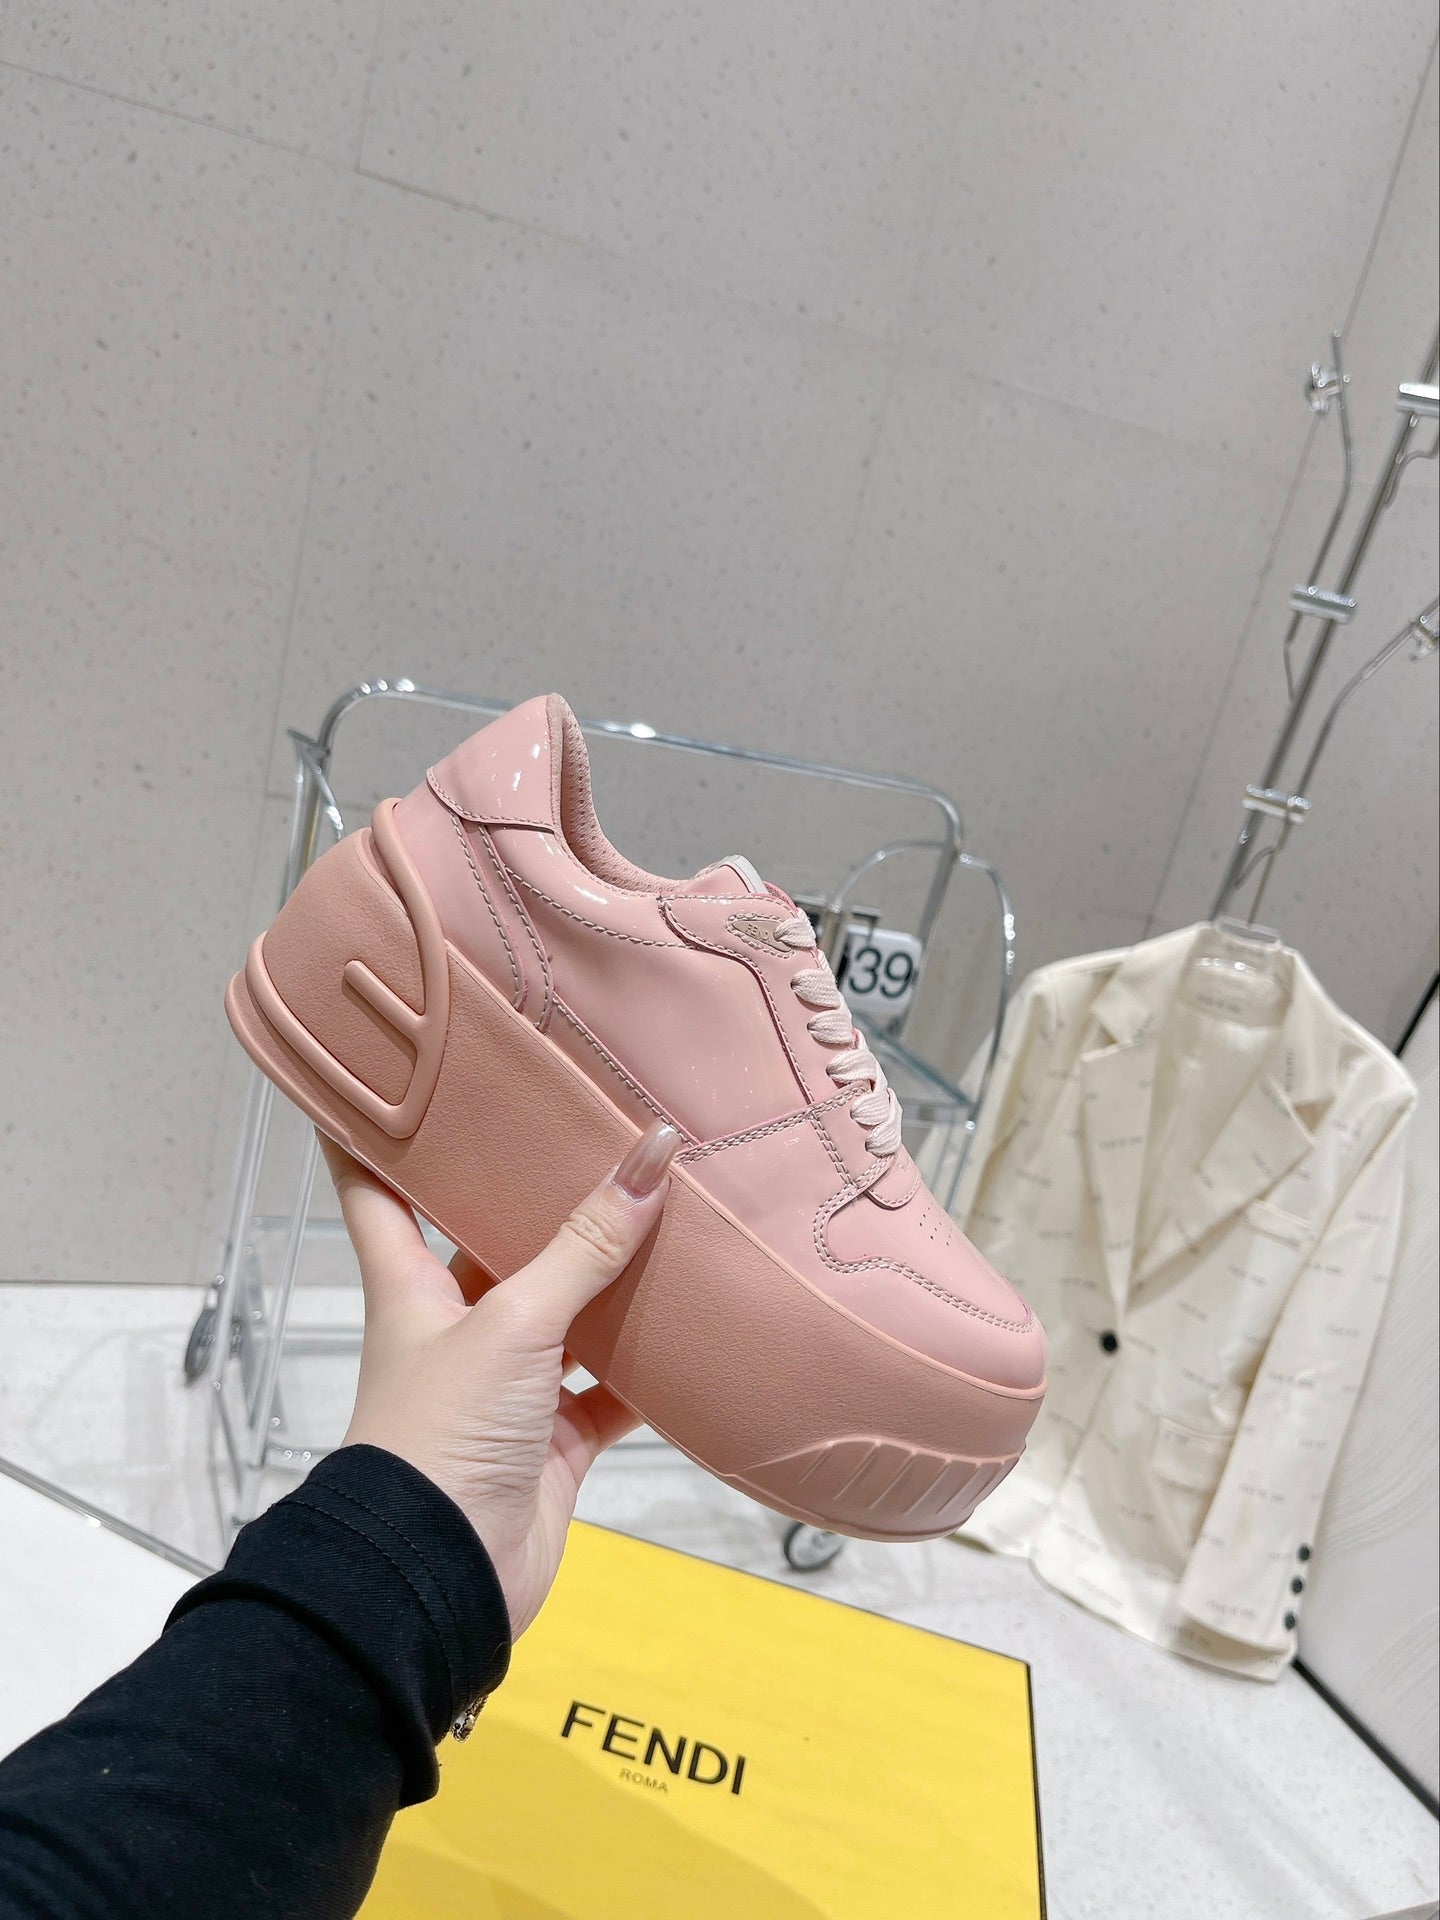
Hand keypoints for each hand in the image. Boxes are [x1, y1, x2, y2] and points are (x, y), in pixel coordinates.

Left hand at [318, 1120, 679, 1636]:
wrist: (441, 1579)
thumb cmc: (440, 1434)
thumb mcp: (514, 1321)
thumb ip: (586, 1244)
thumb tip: (652, 1154)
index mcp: (410, 1286)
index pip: (377, 1188)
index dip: (376, 1132)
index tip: (390, 1071)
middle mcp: (454, 1326)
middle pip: (491, 1243)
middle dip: (533, 1195)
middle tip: (586, 1126)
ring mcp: (505, 1385)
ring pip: (563, 1312)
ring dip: (607, 1277)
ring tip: (665, 1210)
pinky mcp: (552, 1440)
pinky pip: (608, 1388)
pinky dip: (647, 1366)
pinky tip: (692, 1326)